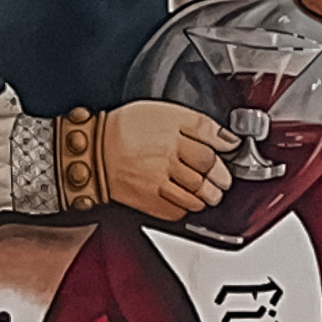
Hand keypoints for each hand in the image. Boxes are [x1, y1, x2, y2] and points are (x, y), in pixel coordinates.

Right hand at [100, 100, 234, 221]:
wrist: (92, 151)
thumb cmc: (124, 129)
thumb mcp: (162, 112)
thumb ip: (198, 124)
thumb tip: (227, 138)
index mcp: (171, 132)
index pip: (211, 145)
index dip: (225, 150)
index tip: (229, 152)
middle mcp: (167, 157)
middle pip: (208, 171)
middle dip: (221, 177)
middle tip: (223, 178)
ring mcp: (159, 181)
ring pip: (197, 194)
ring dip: (209, 195)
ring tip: (210, 192)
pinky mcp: (150, 201)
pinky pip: (178, 210)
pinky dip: (188, 207)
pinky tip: (188, 200)